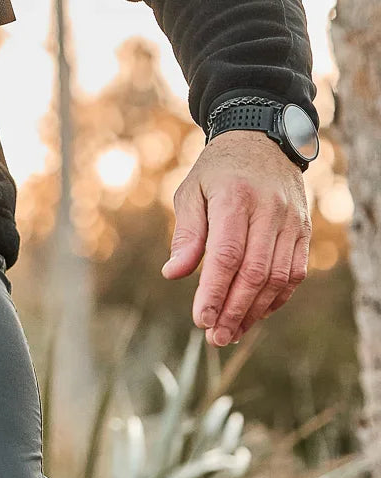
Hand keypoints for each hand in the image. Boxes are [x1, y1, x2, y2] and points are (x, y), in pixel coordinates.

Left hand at [162, 131, 310, 345]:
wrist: (261, 141)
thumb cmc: (217, 170)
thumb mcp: (191, 191)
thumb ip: (186, 233)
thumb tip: (174, 274)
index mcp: (234, 199)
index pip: (227, 255)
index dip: (214, 291)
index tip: (199, 319)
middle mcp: (268, 212)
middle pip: (254, 272)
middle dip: (233, 310)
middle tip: (214, 336)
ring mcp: (291, 222)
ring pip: (278, 278)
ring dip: (255, 311)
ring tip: (231, 332)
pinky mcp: (303, 232)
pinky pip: (294, 273)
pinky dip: (275, 298)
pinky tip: (255, 314)